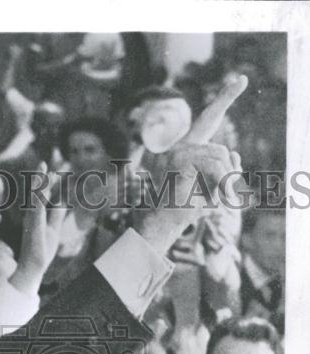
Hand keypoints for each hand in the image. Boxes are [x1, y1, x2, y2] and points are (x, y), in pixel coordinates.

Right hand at [11, 164, 65, 294]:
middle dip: (42, 178)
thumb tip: (61, 203)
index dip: (48, 183)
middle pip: (37, 192)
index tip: (54, 172)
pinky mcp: (33, 224)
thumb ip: (56, 216)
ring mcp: (31, 219)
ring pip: (35, 196)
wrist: (34, 266)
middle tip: (46, 163)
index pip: (43, 195)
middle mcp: (32, 215)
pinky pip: (36, 205)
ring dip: (39, 182)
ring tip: (43, 168)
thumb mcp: (54, 229)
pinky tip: (44, 184)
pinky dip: (40, 194)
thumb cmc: (42, 251)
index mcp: (37, 216)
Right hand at [133, 75, 246, 256]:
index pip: (209, 119)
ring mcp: (177, 151)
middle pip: (221, 150)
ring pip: (220, 156)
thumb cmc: (183, 211)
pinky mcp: (178, 159)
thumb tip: (236, 156)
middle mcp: (180, 146)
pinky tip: (214, 199)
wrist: (160, 226)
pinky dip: (221, 183)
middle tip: (229, 199)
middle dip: (229, 174)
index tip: (240, 80)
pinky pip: (214, 165)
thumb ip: (226, 170)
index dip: (224, 99)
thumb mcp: (212, 188)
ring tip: (218, 201)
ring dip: (225, 181)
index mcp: (187, 148)